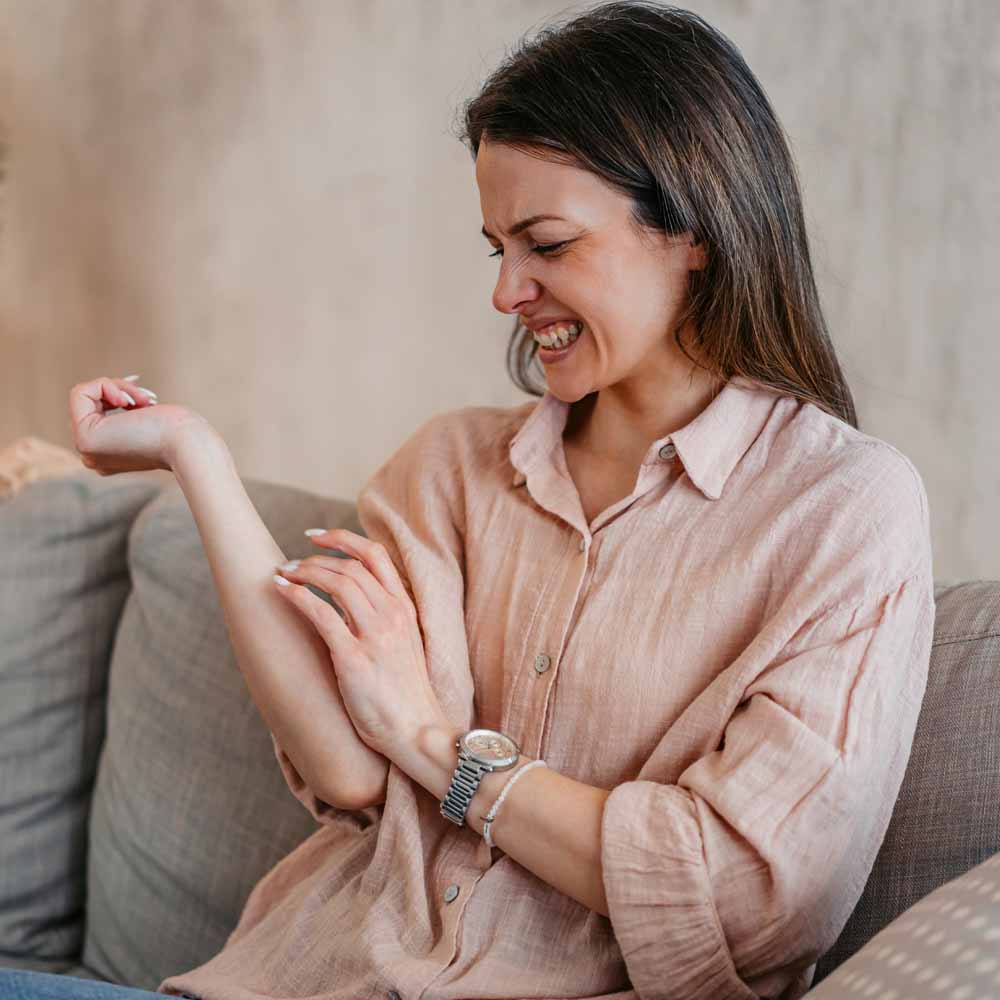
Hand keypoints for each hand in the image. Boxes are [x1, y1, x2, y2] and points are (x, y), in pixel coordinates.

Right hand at [69, 374, 209, 473]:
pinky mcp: (86, 439)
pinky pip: (80, 392)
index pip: (96, 411)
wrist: (188, 445)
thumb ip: (128, 417)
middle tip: (149, 399)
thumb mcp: (146, 419)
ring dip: (119, 387)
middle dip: (120, 389)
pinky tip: (128, 400)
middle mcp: (92, 456)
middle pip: (90, 403)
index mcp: (106, 456)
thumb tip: (121, 402)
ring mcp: (87, 450)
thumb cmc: (179, 431)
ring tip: (145, 400)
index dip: (118, 393)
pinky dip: (105, 385)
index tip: (147, 397)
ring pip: (86, 395)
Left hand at [272, 527, 446, 758]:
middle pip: (351, 566)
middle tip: (291, 563)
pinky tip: (281, 591)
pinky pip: (321, 614)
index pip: (375, 555)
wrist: (416, 729)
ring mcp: (376, 634)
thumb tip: (352, 600)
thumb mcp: (405, 643)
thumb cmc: (405, 692)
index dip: (343, 539)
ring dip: (304, 572)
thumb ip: (385, 617)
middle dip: (315, 558)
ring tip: (283, 574)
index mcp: (405, 607)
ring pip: (337, 582)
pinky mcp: (354, 657)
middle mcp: (392, 614)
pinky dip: (297, 596)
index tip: (316, 536)